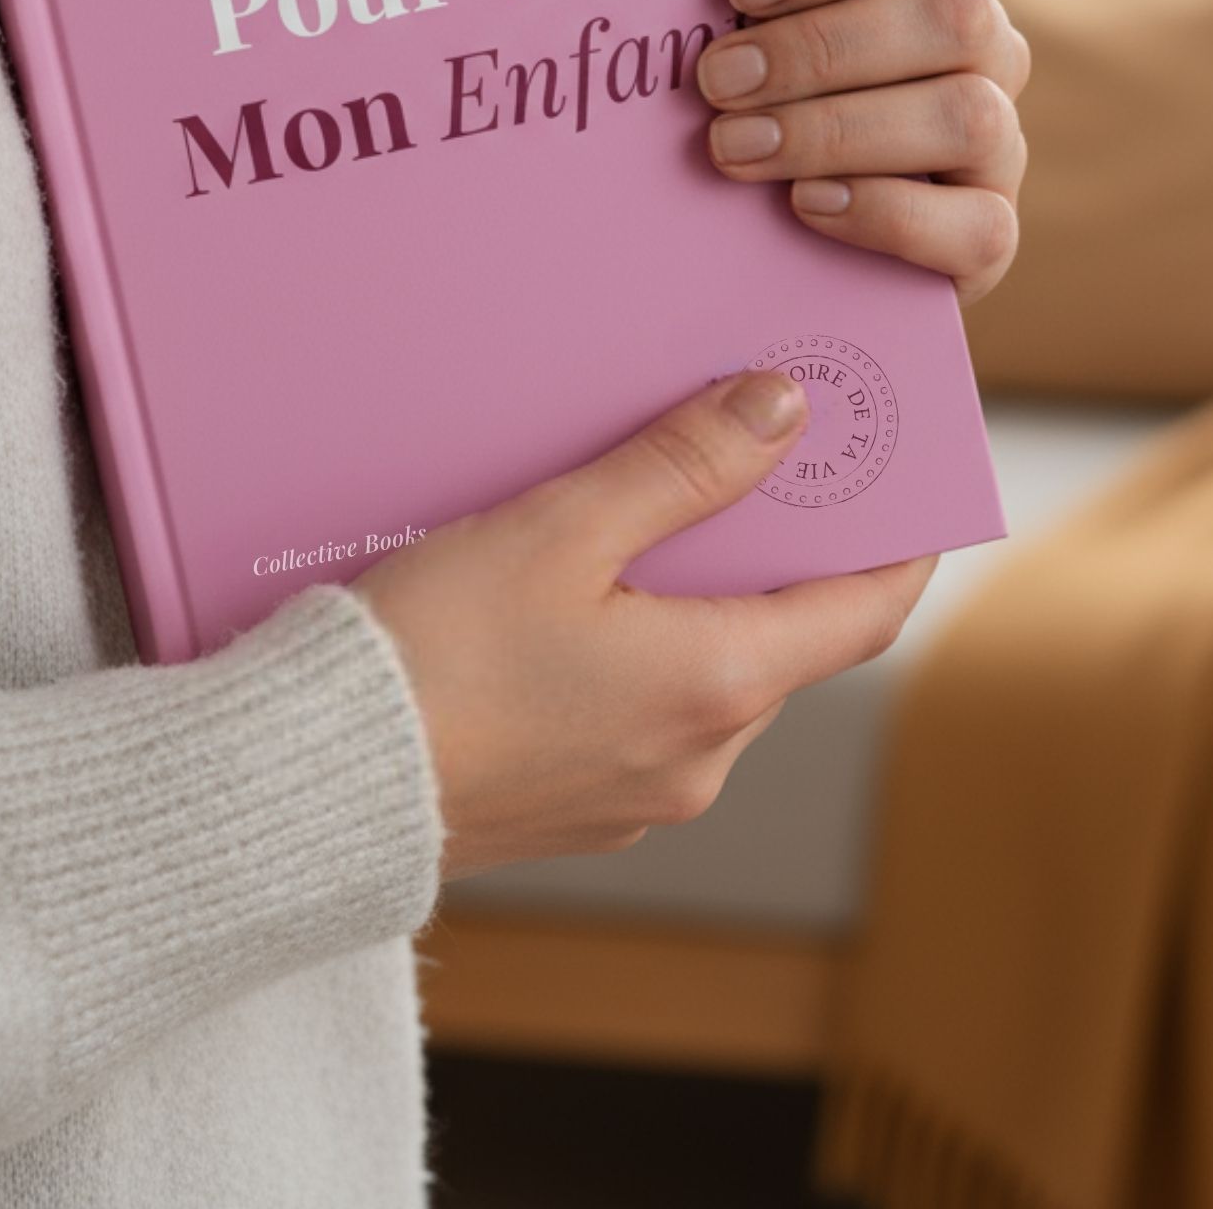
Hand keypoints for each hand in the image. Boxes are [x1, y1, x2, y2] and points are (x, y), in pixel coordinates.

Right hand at [353, 372, 935, 877]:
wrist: (308, 787)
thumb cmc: (430, 654)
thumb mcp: (561, 530)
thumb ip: (682, 465)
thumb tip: (783, 409)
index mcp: (719, 685)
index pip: (866, 611)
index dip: (900, 539)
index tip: (904, 472)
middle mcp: (701, 756)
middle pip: (785, 633)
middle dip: (778, 545)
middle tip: (756, 450)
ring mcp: (642, 792)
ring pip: (713, 668)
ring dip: (702, 591)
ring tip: (651, 504)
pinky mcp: (581, 803)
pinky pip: (649, 706)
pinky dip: (646, 640)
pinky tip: (580, 589)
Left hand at [697, 0, 1029, 306]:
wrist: (770, 219)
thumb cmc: (769, 74)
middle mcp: (986, 45)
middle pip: (953, 14)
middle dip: (819, 49)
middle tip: (713, 80)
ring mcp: (999, 145)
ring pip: (966, 115)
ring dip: (835, 129)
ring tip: (734, 150)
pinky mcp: (990, 238)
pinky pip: (977, 228)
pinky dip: (885, 215)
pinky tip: (803, 208)